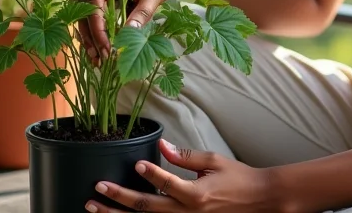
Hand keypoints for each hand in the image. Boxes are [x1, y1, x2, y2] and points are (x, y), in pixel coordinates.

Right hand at [75, 0, 189, 63]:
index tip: (107, 48)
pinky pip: (92, 11)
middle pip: (84, 9)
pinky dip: (96, 29)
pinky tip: (101, 47)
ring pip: (84, 12)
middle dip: (90, 35)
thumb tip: (128, 36)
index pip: (94, 1)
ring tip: (98, 59)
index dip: (97, 28)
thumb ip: (143, 12)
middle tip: (99, 59)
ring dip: (89, 35)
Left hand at [85, 139, 277, 212]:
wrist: (257, 201)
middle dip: (119, 199)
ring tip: (95, 208)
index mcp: (196, 194)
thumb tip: (162, 146)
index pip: (167, 183)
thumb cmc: (237, 178)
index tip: (136, 163)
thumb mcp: (214, 161)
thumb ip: (186, 156)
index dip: (150, 173)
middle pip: (146, 208)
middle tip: (98, 189)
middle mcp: (187, 212)